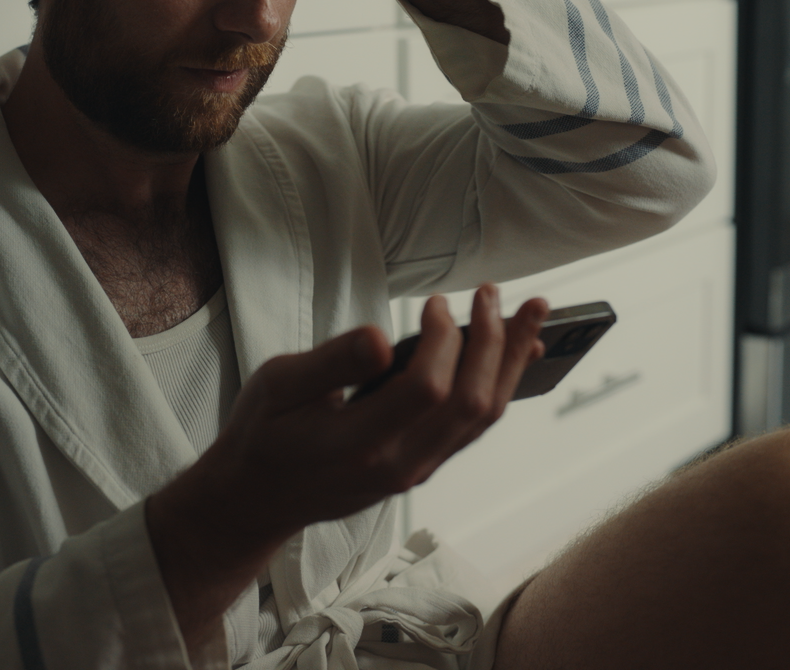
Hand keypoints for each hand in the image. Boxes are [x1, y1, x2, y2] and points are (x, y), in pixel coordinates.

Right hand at [146, 285, 547, 645]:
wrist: (257, 497)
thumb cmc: (262, 433)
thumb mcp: (277, 385)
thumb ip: (332, 361)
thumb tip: (382, 338)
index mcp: (359, 444)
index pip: (427, 389)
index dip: (443, 340)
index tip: (436, 303)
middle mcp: (398, 464)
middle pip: (470, 404)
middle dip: (493, 342)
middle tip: (493, 293)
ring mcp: (414, 470)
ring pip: (481, 417)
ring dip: (510, 361)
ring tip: (532, 315)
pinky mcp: (420, 465)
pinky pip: (472, 427)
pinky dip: (500, 386)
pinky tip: (513, 355)